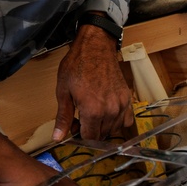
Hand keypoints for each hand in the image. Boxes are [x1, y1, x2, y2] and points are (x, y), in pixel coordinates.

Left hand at [53, 23, 132, 141]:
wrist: (95, 47)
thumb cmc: (77, 66)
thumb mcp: (63, 91)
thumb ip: (63, 117)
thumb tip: (58, 138)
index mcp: (93, 111)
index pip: (90, 138)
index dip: (80, 135)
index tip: (74, 125)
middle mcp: (111, 111)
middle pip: (101, 135)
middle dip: (90, 130)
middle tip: (80, 116)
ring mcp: (122, 105)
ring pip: (113, 129)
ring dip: (102, 126)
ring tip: (92, 112)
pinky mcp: (128, 99)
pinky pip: (126, 120)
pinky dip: (117, 121)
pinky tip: (107, 112)